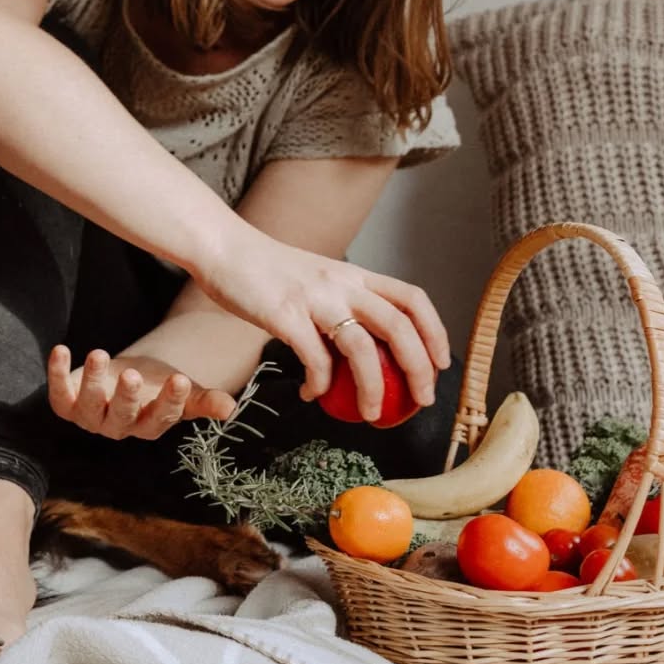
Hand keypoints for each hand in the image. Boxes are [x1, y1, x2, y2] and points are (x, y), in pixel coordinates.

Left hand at [46, 346, 235, 439]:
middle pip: (122, 416)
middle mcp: (119, 426)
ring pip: (87, 407)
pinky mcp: (67, 403)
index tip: (180, 378)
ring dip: (91, 381)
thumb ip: (204, 400)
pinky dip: (56, 373)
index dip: (171, 401)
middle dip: (126, 396)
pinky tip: (61, 349)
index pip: (161, 417)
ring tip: (99, 354)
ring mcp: (90, 416)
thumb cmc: (157, 385)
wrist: (124, 380)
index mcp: (150, 424)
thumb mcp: (184, 390)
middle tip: (132, 374)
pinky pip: (58, 393)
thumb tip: (230, 408)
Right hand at [194, 228, 450, 422]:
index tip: (440, 363)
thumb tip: (358, 347)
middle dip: (419, 369)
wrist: (223, 249)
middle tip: (421, 400)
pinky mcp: (284, 315)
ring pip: (362, 349)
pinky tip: (310, 393)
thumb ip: (339, 304)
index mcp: (353, 274)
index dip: (435, 331)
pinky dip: (319, 384)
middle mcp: (341, 283)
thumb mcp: (315, 279)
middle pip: (398, 326)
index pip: (412, 298)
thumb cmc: (264, 269)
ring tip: (369, 413)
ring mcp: (314, 299)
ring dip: (373, 388)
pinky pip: (314, 360)